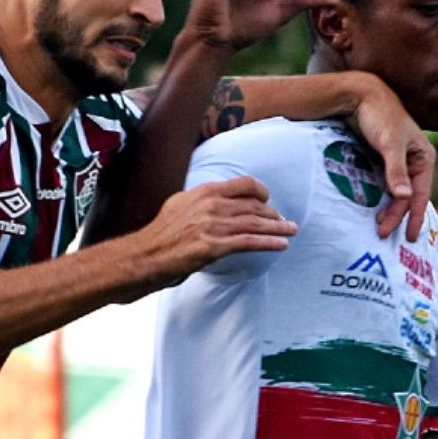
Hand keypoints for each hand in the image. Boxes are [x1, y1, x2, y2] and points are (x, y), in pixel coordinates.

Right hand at [132, 175, 296, 286]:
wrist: (146, 254)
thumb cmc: (161, 233)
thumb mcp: (180, 204)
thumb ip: (201, 200)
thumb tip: (216, 200)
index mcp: (206, 192)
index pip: (245, 184)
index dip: (262, 192)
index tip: (269, 201)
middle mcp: (213, 205)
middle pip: (255, 206)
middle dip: (274, 214)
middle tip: (285, 221)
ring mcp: (215, 225)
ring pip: (257, 223)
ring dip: (279, 228)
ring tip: (291, 231)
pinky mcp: (215, 246)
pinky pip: (251, 242)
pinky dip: (270, 242)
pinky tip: (282, 245)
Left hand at [349, 77, 435, 239]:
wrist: (361, 95)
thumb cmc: (379, 116)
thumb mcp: (389, 144)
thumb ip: (395, 171)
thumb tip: (404, 197)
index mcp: (424, 158)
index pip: (421, 194)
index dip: (414, 216)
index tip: (410, 236)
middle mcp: (415, 161)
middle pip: (408, 196)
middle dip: (397, 216)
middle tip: (382, 234)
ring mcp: (400, 162)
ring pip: (397, 193)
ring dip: (389, 209)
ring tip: (378, 226)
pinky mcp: (385, 160)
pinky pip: (386, 185)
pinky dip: (382, 198)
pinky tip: (374, 209)